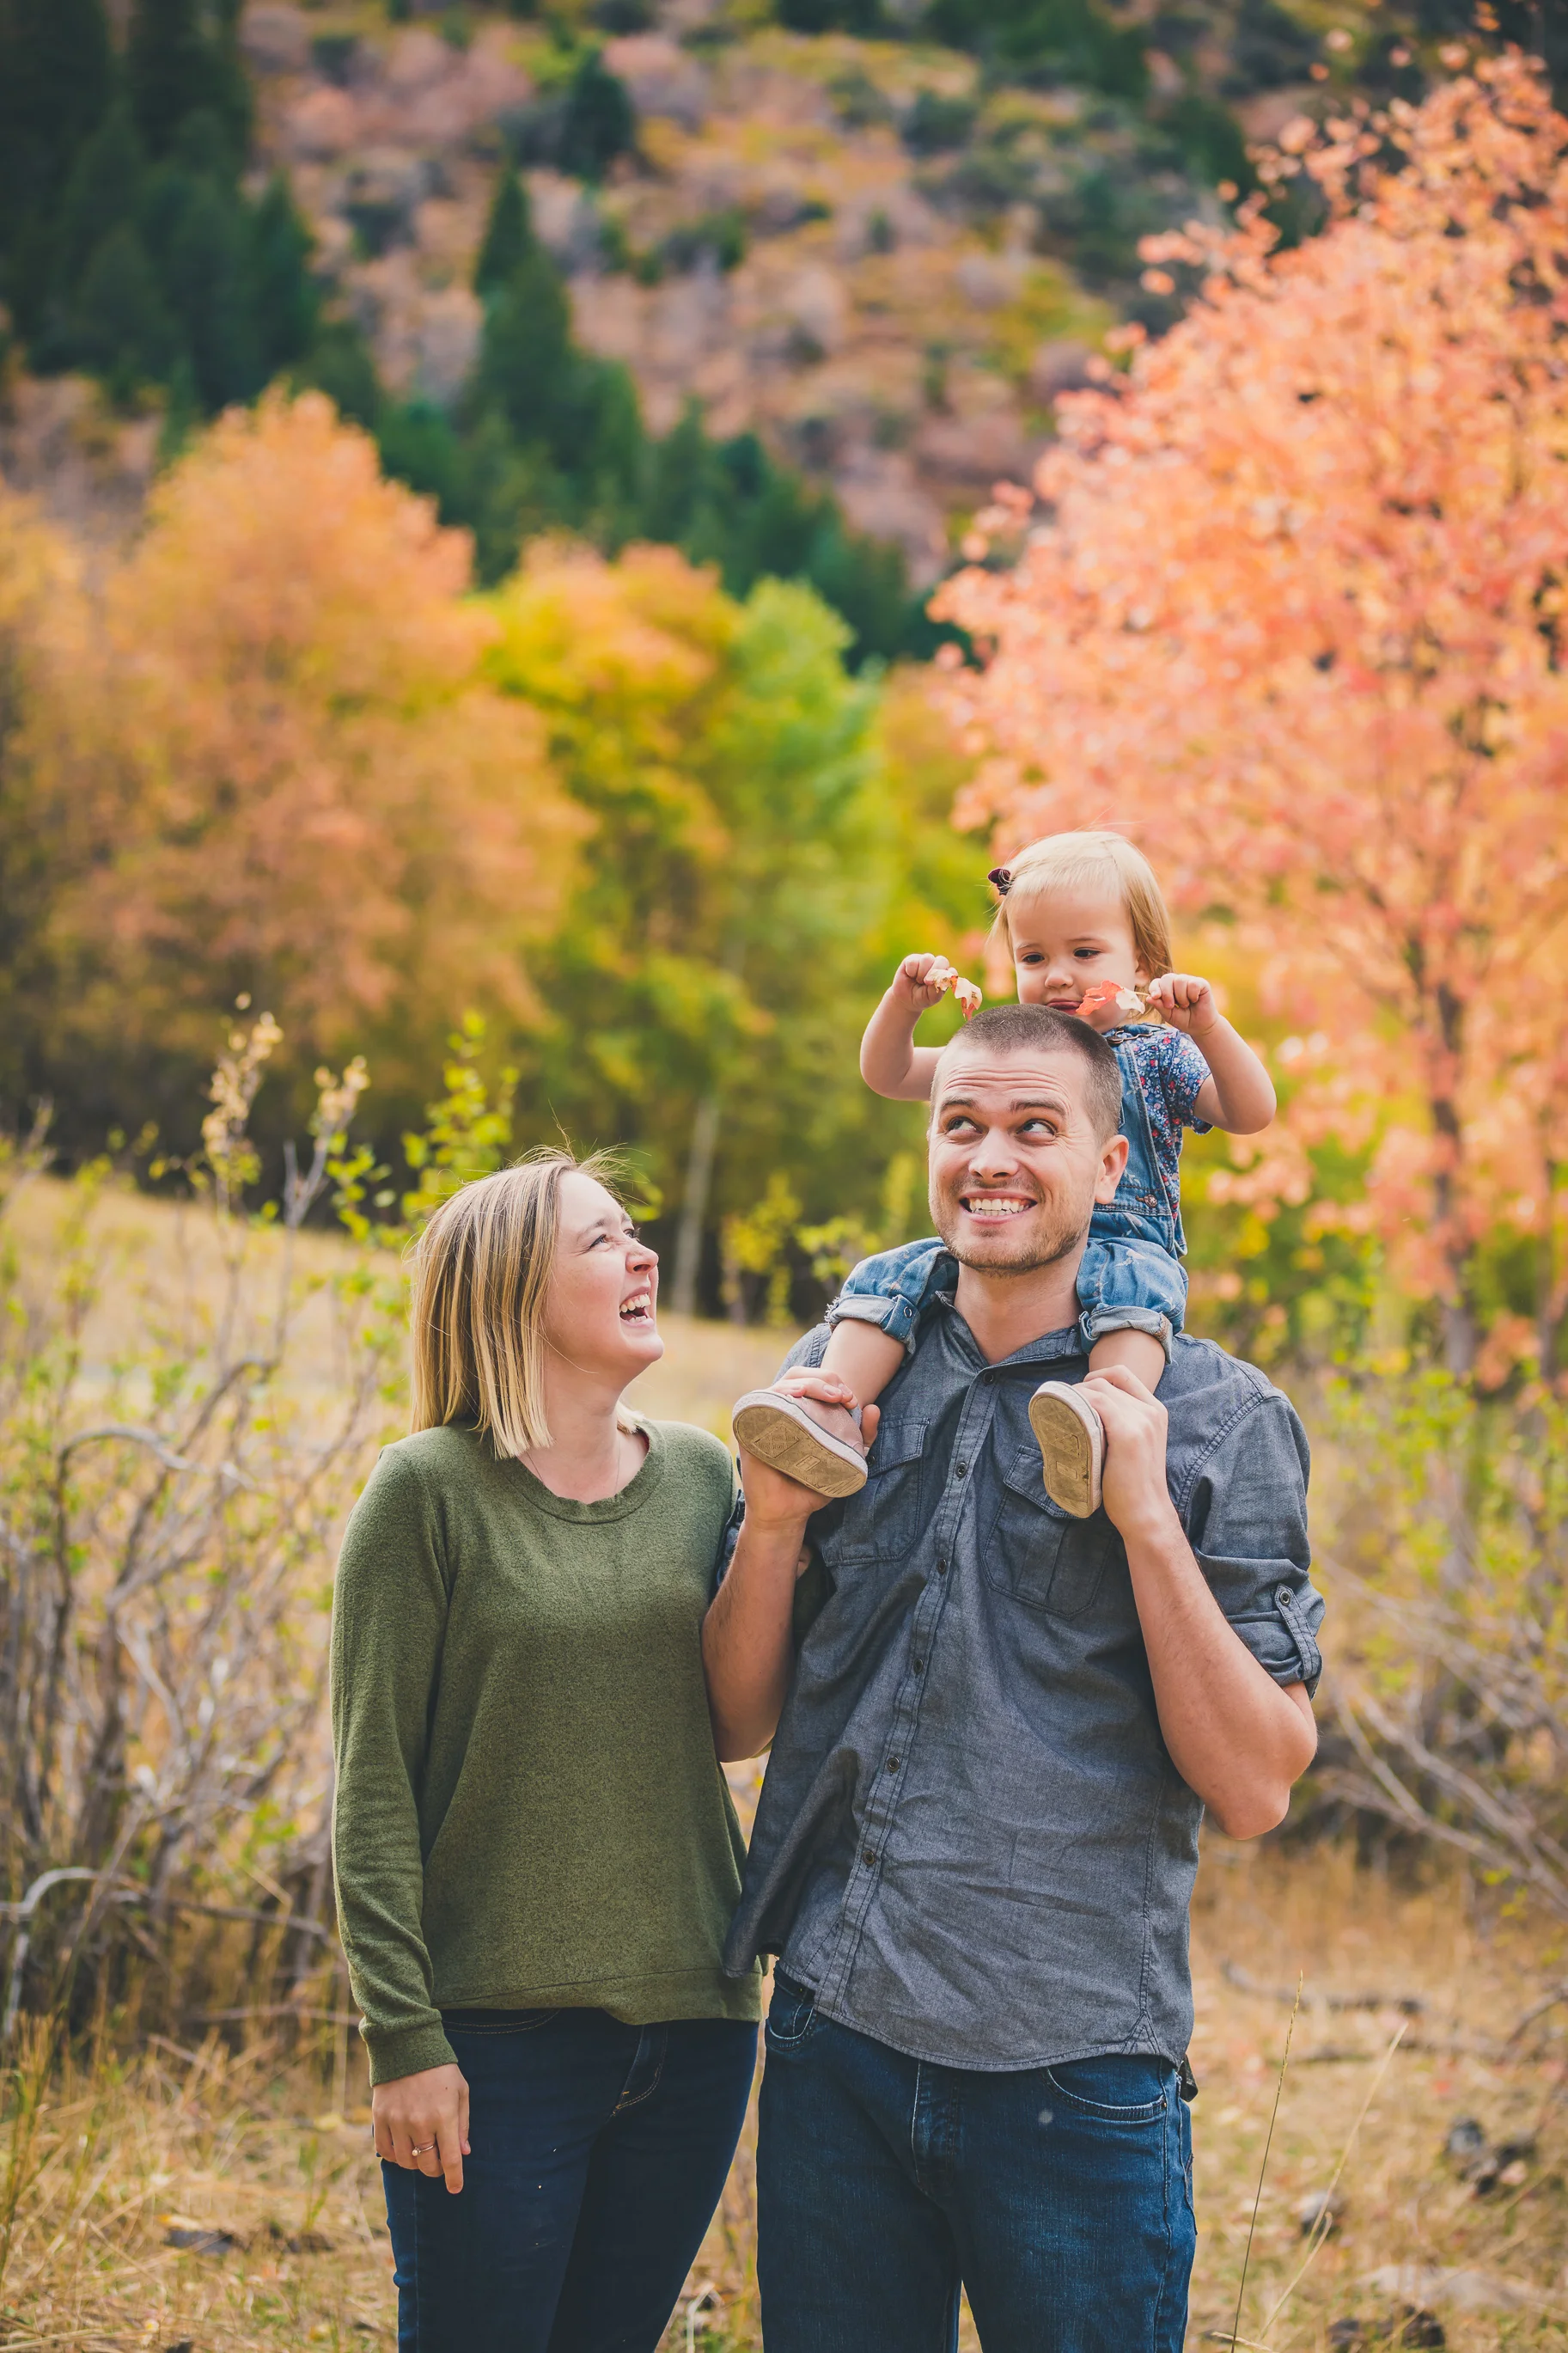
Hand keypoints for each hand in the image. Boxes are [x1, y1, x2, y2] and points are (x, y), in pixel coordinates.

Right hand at [372, 2062, 470, 2194]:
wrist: (407, 2046)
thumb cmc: (440, 2069)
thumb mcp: (460, 2091)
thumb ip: (463, 2123)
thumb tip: (463, 2153)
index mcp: (444, 2116)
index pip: (450, 2159)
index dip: (454, 2178)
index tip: (455, 2189)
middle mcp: (420, 2122)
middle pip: (428, 2165)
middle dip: (435, 2170)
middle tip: (438, 2163)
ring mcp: (398, 2121)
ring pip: (407, 2161)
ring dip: (416, 2163)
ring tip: (421, 2152)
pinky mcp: (380, 2118)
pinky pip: (385, 2151)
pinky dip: (394, 2156)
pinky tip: (402, 2149)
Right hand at [736, 1373, 880, 1533]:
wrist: (789, 1512)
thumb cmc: (813, 1484)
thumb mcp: (846, 1458)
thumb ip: (863, 1437)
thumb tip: (874, 1408)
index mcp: (800, 1410)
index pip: (813, 1380)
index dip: (833, 1382)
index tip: (851, 1400)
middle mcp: (780, 1409)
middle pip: (798, 1375)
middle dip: (824, 1379)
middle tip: (843, 1396)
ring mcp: (765, 1416)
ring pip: (783, 1385)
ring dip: (808, 1383)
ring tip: (830, 1395)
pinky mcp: (750, 1428)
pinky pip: (762, 1402)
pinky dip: (780, 1394)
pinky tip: (797, 1396)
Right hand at [891, 953, 962, 1016]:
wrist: (905, 1000)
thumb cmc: (921, 997)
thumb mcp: (932, 997)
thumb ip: (939, 988)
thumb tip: (943, 976)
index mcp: (945, 975)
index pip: (951, 971)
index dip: (946, 976)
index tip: (939, 985)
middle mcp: (937, 965)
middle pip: (942, 960)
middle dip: (934, 971)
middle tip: (927, 982)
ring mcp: (925, 961)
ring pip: (927, 958)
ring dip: (921, 973)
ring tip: (918, 980)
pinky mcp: (913, 959)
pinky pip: (913, 961)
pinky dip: (911, 971)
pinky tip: (910, 975)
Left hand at [1079, 1365, 1179, 1547]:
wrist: (1146, 1513)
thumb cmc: (1133, 1484)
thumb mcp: (1135, 1445)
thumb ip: (1121, 1424)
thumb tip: (1085, 1411)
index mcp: (1156, 1411)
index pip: (1123, 1374)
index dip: (1097, 1376)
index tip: (1079, 1392)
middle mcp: (1152, 1411)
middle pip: (1108, 1380)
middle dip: (1082, 1387)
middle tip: (1064, 1404)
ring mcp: (1142, 1421)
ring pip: (1100, 1388)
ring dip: (1075, 1394)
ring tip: (1061, 1409)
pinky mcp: (1129, 1434)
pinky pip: (1097, 1402)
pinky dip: (1077, 1403)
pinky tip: (1066, 1414)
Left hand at [1146, 972, 1217, 1036]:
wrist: (1200, 1027)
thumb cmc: (1184, 1020)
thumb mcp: (1169, 1015)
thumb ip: (1159, 1006)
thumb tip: (1148, 998)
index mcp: (1167, 989)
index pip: (1157, 982)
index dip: (1154, 988)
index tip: (1155, 996)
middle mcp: (1177, 982)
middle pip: (1167, 978)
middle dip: (1167, 993)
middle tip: (1171, 1006)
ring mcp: (1189, 981)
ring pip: (1180, 980)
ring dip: (1181, 997)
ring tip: (1185, 1005)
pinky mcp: (1201, 983)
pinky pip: (1193, 983)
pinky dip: (1192, 995)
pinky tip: (1195, 1000)